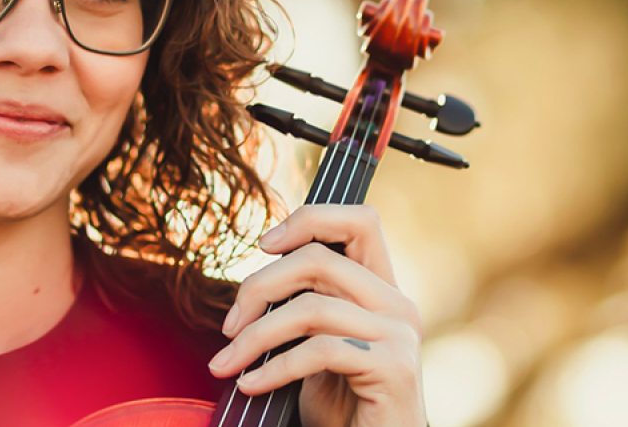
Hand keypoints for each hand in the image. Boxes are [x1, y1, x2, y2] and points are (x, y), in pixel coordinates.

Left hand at [208, 205, 426, 426]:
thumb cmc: (342, 407)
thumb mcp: (317, 346)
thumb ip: (304, 306)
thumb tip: (252, 285)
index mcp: (381, 290)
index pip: (360, 220)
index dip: (309, 220)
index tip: (264, 245)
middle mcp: (397, 304)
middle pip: (319, 259)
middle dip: (259, 287)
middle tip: (228, 326)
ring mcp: (399, 335)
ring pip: (312, 308)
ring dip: (256, 336)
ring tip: (227, 363)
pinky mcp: (393, 368)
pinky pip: (320, 350)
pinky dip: (274, 369)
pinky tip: (250, 386)